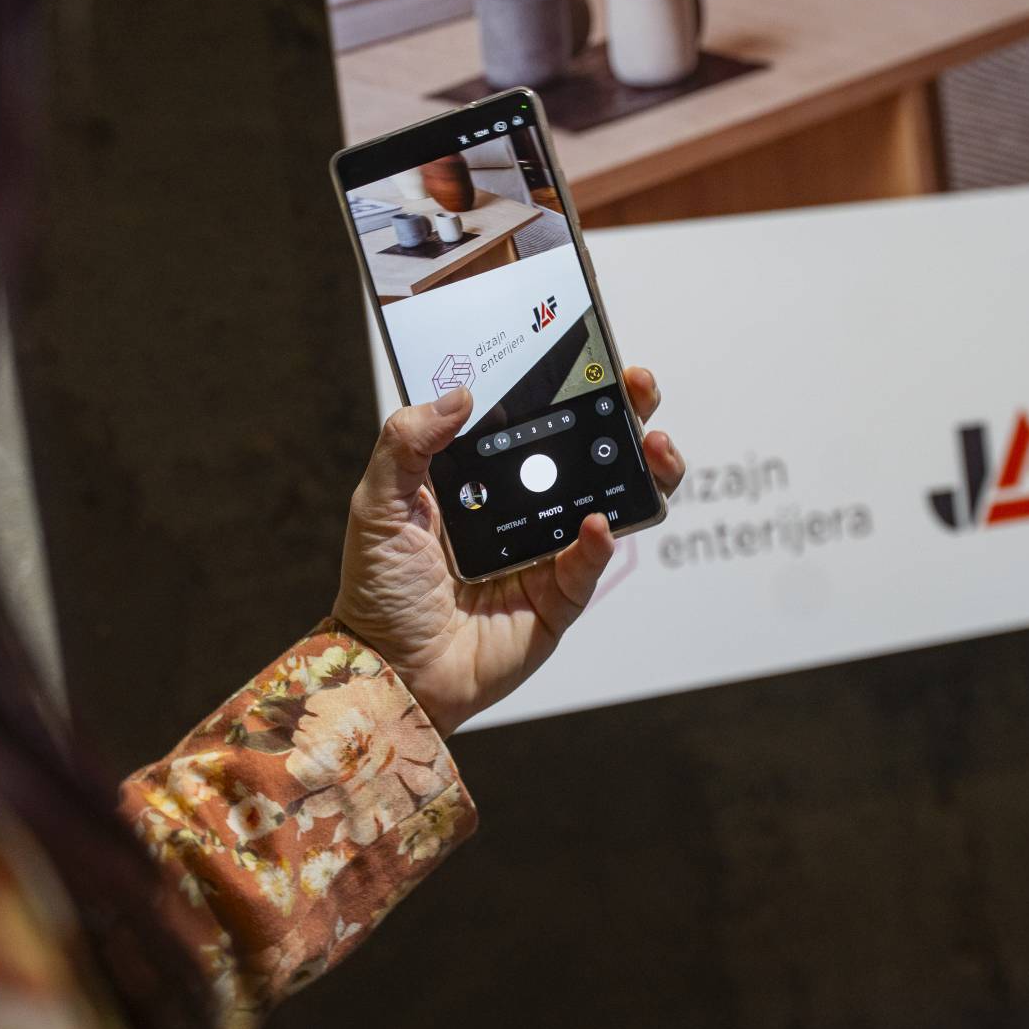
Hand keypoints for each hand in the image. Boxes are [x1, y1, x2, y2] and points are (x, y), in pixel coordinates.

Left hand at [332, 367, 682, 733]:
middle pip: (589, 453)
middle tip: (639, 388)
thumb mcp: (377, 504)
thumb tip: (459, 395)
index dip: (567, 389)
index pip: (535, 421)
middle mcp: (523, 510)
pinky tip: (598, 522)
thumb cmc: (378, 590)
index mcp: (482, 479)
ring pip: (611, 503)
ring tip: (651, 447)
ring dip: (640, 471)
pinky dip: (599, 541)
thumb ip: (408, 444)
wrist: (388, 669)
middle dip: (624, 416)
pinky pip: (589, 564)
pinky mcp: (560, 598)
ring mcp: (547, 553)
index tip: (590, 359)